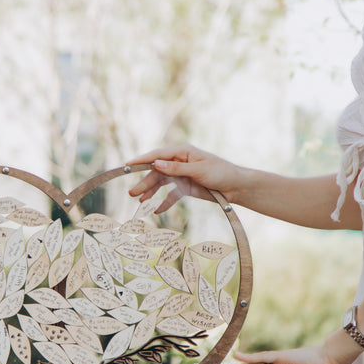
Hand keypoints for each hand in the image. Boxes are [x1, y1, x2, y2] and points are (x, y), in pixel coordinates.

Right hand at [128, 144, 242, 212]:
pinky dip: (164, 202)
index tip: (127, 165)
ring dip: (150, 192)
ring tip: (139, 202)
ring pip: (161, 183)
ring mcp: (182, 175)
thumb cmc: (220, 173)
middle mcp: (179, 162)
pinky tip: (155, 210)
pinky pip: (171, 195)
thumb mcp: (198, 170)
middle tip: (131, 193)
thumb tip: (156, 164)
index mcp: (182, 152)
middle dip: (144, 182)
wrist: (236, 187)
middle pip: (156, 172)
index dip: (141, 160)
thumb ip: (176, 168)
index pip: (157, 155)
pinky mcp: (186, 187)